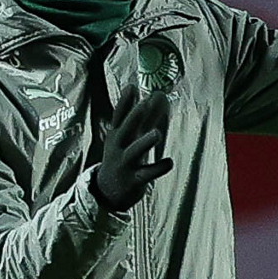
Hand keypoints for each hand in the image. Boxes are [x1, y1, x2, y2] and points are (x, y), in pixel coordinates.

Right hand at [92, 86, 173, 211]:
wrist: (108, 191)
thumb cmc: (123, 157)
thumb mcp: (130, 137)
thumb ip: (146, 117)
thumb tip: (159, 94)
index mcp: (116, 136)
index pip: (118, 117)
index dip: (124, 102)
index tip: (132, 87)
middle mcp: (118, 148)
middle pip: (124, 130)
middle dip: (133, 117)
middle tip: (145, 103)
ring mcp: (125, 164)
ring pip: (134, 152)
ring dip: (144, 142)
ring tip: (157, 133)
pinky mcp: (133, 180)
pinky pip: (146, 174)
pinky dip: (158, 168)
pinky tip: (169, 162)